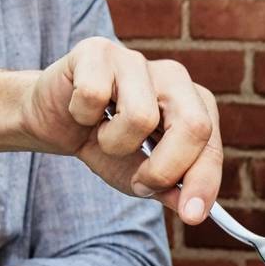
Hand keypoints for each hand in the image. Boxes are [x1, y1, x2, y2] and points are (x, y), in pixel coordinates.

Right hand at [21, 40, 222, 226]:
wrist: (53, 120)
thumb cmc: (103, 143)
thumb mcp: (138, 175)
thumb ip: (168, 188)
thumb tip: (193, 207)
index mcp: (194, 105)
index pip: (211, 145)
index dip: (203, 182)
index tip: (192, 215)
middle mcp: (173, 77)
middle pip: (193, 125)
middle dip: (165, 168)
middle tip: (138, 183)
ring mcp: (136, 60)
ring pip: (140, 117)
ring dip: (113, 143)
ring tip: (102, 134)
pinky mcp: (97, 51)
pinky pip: (94, 95)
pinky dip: (82, 117)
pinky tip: (81, 111)